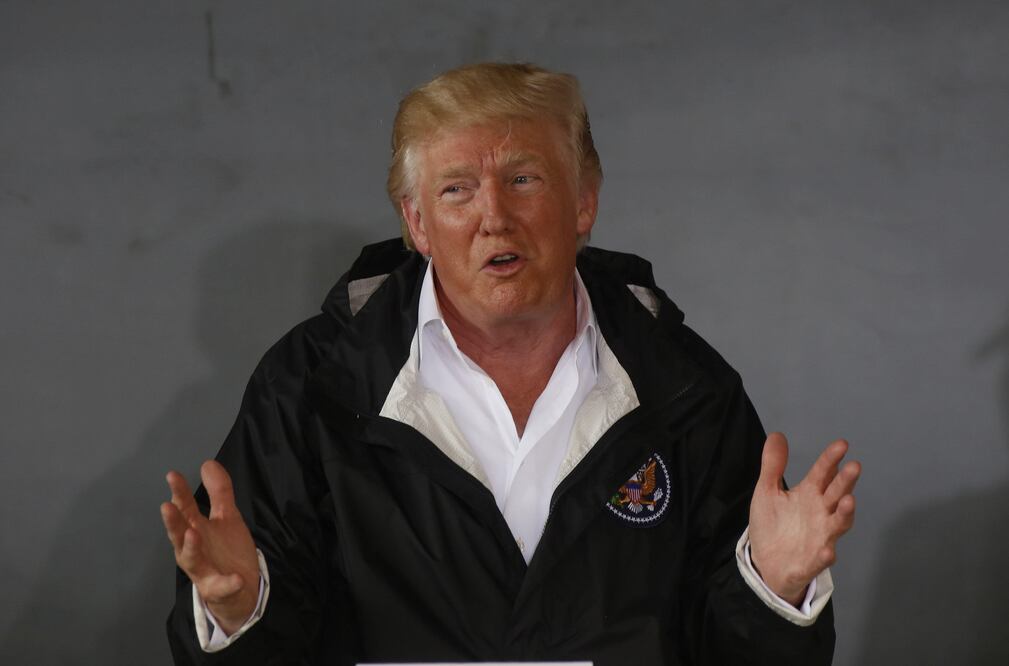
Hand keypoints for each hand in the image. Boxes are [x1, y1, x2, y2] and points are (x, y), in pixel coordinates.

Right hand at [161, 461, 259, 634]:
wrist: (239, 590)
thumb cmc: (226, 552)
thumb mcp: (227, 518)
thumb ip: (218, 492)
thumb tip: (207, 463)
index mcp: (195, 531)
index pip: (185, 510)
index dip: (179, 493)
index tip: (173, 475)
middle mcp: (193, 550)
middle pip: (180, 535)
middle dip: (173, 522)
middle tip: (167, 506)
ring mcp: (203, 571)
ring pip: (193, 560)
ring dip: (192, 547)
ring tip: (193, 533)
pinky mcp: (217, 590)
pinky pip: (222, 587)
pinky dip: (227, 584)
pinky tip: (235, 579)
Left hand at [748, 433, 859, 605]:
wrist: (766, 562)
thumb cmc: (773, 524)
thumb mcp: (767, 491)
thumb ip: (773, 466)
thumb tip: (777, 435)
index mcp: (809, 494)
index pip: (823, 473)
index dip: (831, 459)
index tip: (842, 444)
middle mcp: (820, 513)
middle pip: (836, 494)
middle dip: (845, 482)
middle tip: (854, 466)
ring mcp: (820, 537)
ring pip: (838, 524)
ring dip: (845, 514)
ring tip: (849, 501)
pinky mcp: (812, 560)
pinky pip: (822, 559)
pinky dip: (826, 555)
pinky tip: (828, 551)